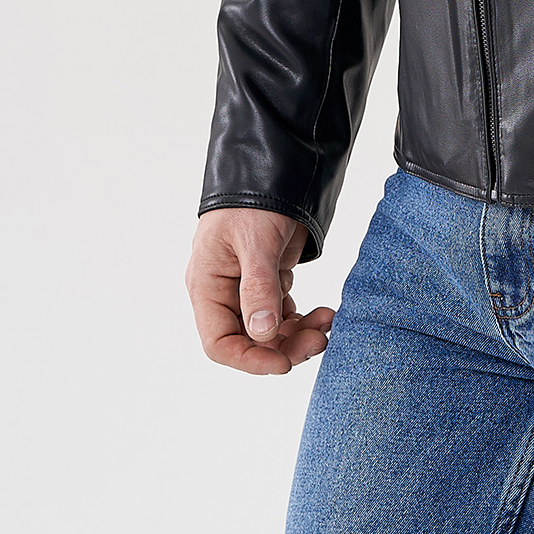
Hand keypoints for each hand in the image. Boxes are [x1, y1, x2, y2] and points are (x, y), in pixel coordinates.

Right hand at [186, 208, 334, 376]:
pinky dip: (303, 320)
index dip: (249, 359)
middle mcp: (223, 293)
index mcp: (207, 286)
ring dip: (298, 335)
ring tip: (326, 322)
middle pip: (248, 341)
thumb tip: (262, 333)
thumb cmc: (254, 201)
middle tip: (319, 340)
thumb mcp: (256, 242)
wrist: (275, 170)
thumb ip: (258, 287)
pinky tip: (323, 313)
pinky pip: (282, 314)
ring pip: (269, 331)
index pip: (219, 342)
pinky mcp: (268, 282)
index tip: (283, 363)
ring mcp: (246, 289)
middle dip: (283, 347)